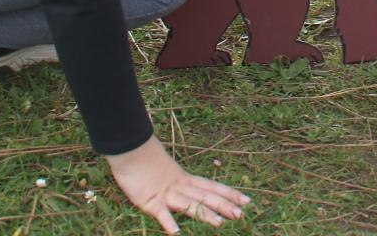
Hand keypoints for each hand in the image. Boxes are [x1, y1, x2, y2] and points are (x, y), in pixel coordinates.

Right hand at [107, 137, 248, 232]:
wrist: (130, 150)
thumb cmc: (145, 160)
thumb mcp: (167, 171)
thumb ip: (178, 180)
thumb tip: (189, 186)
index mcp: (185, 179)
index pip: (212, 186)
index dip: (229, 193)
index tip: (247, 200)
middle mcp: (180, 186)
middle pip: (205, 196)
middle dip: (224, 206)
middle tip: (241, 215)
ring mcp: (166, 194)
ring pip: (189, 204)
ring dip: (204, 214)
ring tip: (220, 224)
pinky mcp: (150, 201)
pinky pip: (161, 213)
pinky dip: (168, 222)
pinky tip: (176, 233)